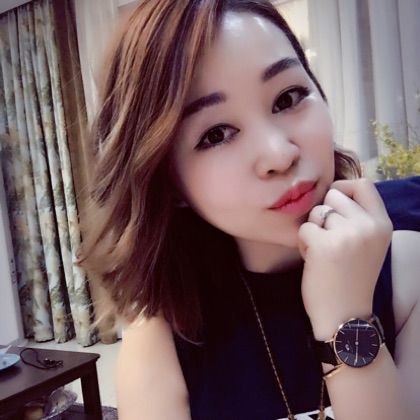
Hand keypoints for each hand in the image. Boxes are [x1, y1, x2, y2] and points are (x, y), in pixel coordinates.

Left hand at [298, 178, 392, 339]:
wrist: (345, 317)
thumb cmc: (351, 278)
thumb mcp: (369, 244)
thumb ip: (359, 218)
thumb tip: (334, 190)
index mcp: (382, 224)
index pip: (363, 184)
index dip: (343, 188)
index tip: (334, 204)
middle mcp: (369, 226)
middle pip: (334, 194)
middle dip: (325, 213)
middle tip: (328, 238)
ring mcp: (348, 234)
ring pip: (317, 211)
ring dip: (313, 229)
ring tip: (322, 252)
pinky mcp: (325, 244)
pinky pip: (304, 228)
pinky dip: (303, 243)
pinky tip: (313, 260)